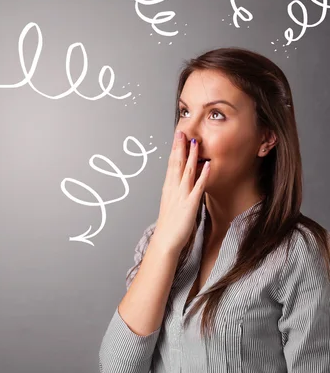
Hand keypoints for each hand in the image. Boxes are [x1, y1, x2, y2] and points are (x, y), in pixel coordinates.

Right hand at [151, 130, 209, 255]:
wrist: (165, 240)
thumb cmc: (169, 224)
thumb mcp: (170, 203)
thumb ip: (175, 191)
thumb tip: (180, 181)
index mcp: (168, 187)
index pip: (171, 164)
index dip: (174, 149)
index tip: (177, 137)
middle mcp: (173, 188)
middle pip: (176, 163)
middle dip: (179, 147)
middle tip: (181, 132)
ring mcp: (181, 195)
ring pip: (187, 171)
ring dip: (191, 156)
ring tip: (195, 142)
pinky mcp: (190, 204)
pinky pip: (198, 187)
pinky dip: (203, 175)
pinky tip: (208, 166)